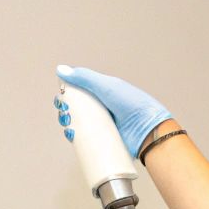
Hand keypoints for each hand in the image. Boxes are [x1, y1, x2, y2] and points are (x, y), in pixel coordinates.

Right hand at [55, 65, 172, 157]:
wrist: (148, 131)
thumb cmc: (132, 105)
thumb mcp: (107, 86)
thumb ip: (84, 77)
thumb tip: (60, 70)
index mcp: (103, 91)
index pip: (79, 90)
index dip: (66, 93)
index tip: (61, 97)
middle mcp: (103, 107)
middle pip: (76, 107)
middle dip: (65, 109)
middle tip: (65, 113)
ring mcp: (104, 123)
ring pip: (79, 123)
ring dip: (68, 123)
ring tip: (68, 125)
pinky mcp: (105, 139)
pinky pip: (86, 138)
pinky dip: (76, 137)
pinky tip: (72, 136)